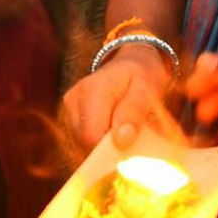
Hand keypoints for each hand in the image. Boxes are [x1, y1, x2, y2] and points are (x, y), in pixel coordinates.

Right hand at [62, 46, 178, 149]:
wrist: (132, 61)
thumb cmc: (142, 74)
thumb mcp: (148, 89)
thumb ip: (134, 113)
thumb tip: (121, 141)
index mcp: (94, 89)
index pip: (92, 134)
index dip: (108, 152)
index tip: (128, 156)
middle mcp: (75, 97)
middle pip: (84, 142)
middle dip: (107, 151)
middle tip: (130, 144)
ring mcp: (69, 106)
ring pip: (80, 144)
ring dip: (102, 147)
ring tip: (122, 134)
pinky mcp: (70, 115)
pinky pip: (80, 139)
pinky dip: (97, 143)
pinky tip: (112, 134)